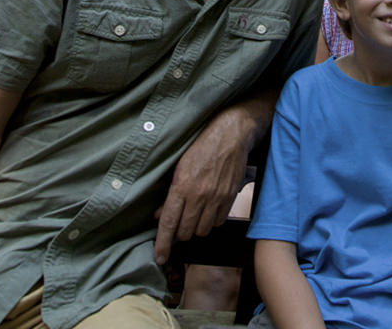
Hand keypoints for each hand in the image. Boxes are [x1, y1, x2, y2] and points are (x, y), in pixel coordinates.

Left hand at [153, 109, 251, 263]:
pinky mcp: (230, 197)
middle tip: (177, 226)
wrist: (231, 134)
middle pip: (185, 232)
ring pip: (202, 230)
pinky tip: (208, 211)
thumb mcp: (179, 165)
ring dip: (195, 229)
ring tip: (193, 217)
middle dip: (179, 234)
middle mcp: (199, 195)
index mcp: (182, 186)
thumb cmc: (202, 145)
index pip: (168, 223)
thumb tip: (159, 215)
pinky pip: (218, 222)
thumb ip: (169, 193)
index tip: (159, 258)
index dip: (162, 244)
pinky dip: (211, 222)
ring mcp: (216, 198)